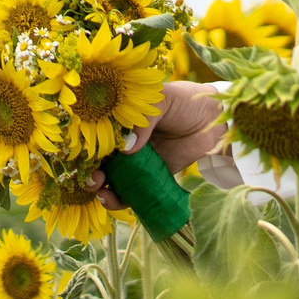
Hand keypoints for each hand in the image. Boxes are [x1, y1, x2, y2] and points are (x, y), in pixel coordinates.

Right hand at [98, 81, 230, 206]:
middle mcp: (124, 140)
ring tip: (103, 192)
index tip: (82, 156)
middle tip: (94, 179)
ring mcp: (135, 161)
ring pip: (110, 178)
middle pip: (97, 159)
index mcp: (121, 118)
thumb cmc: (187, 101)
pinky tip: (114, 199)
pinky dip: (119, 199)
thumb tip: (127, 147)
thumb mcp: (163, 99)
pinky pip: (129, 192)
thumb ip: (144, 119)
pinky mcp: (149, 178)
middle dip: (89, 171)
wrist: (216, 120)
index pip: (95, 133)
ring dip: (100, 188)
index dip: (85, 146)